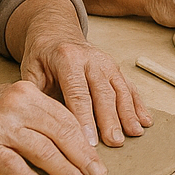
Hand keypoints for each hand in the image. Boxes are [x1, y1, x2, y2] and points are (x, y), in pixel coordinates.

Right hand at [0, 80, 106, 174]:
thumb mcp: (12, 101)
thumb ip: (38, 116)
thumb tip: (72, 142)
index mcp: (28, 93)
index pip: (66, 118)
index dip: (85, 140)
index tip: (98, 158)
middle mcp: (16, 106)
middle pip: (60, 133)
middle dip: (82, 156)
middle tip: (97, 174)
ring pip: (41, 149)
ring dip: (63, 169)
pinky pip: (12, 165)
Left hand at [21, 32, 149, 149]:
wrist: (56, 32)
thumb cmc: (41, 56)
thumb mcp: (30, 71)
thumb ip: (36, 96)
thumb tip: (42, 124)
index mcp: (68, 59)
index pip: (77, 93)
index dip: (84, 118)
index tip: (88, 140)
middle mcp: (91, 59)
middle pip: (103, 93)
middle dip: (110, 119)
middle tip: (115, 142)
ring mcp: (107, 63)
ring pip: (120, 90)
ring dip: (128, 113)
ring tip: (134, 134)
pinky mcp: (115, 69)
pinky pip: (129, 87)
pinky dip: (138, 105)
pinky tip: (145, 121)